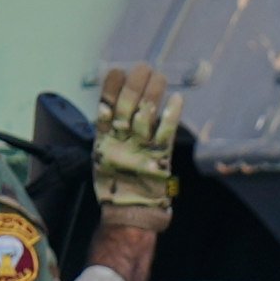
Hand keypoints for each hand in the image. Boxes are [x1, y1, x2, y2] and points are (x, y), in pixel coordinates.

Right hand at [92, 63, 182, 231]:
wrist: (129, 213)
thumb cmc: (117, 185)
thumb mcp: (104, 156)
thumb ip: (108, 134)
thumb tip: (112, 109)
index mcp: (104, 139)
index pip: (105, 107)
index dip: (111, 88)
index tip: (117, 70)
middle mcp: (120, 141)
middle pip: (126, 106)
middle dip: (135, 85)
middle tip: (143, 67)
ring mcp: (139, 149)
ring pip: (145, 114)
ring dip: (152, 93)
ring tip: (158, 76)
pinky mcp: (158, 158)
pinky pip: (165, 132)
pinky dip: (170, 115)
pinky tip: (176, 99)